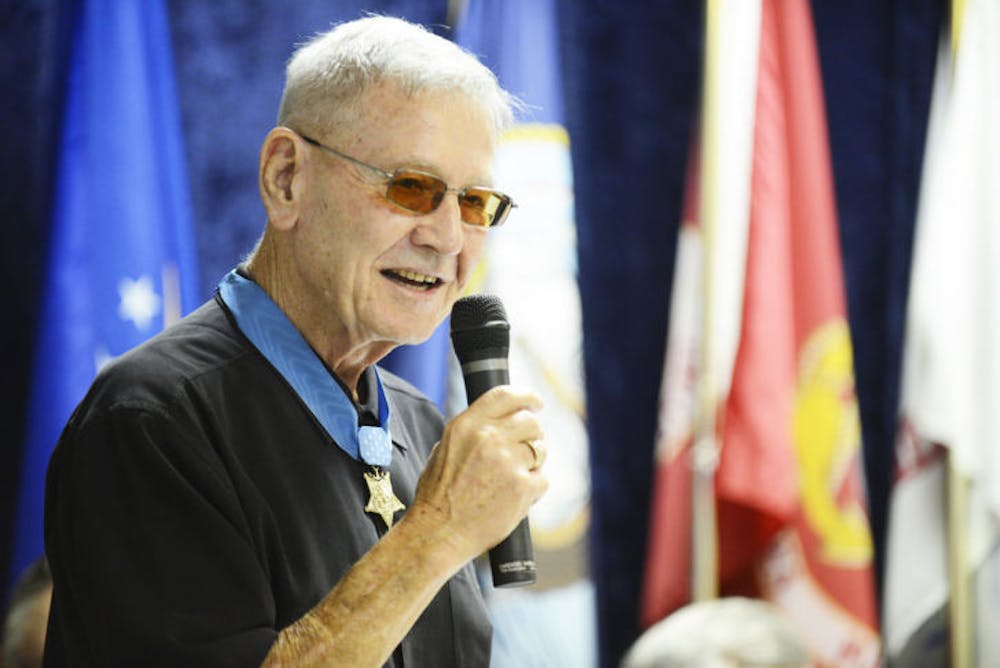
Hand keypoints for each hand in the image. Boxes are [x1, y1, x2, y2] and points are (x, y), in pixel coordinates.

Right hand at [407, 385, 547, 562]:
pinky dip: (533, 488)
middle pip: (529, 421)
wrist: (438, 533)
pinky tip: (514, 498)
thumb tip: (499, 422)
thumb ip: (472, 431)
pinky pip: (542, 478)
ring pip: (540, 449)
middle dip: (532, 434)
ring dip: (533, 462)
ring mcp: (507, 462)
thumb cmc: (438, 496)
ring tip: (513, 479)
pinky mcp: (522, 487)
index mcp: (466, 426)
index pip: (505, 396)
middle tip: (525, 449)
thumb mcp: (444, 450)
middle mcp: (488, 438)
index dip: (526, 396)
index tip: (536, 402)